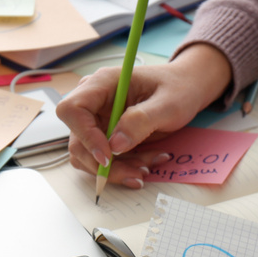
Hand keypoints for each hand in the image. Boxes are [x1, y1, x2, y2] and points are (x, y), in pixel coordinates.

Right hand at [56, 43, 231, 188]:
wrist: (185, 90)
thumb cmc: (178, 88)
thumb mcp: (168, 104)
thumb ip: (141, 121)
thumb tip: (115, 145)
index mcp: (102, 83)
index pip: (72, 110)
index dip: (85, 136)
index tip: (109, 156)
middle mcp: (93, 102)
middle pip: (78, 141)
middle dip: (105, 164)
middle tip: (136, 173)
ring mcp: (96, 120)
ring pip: (89, 156)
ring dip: (116, 170)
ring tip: (146, 167)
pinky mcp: (104, 136)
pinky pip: (103, 161)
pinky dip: (122, 168)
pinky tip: (144, 163)